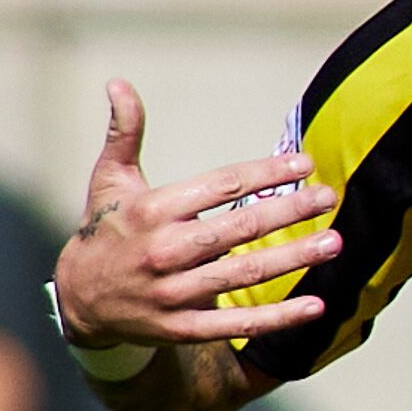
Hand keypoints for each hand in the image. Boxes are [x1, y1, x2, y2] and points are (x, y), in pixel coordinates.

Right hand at [54, 79, 342, 349]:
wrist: (78, 300)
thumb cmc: (104, 230)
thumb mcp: (109, 179)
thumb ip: (124, 132)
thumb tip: (119, 82)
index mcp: (152, 210)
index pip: (221, 186)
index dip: (265, 174)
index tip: (305, 165)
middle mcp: (164, 251)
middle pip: (238, 228)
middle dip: (288, 212)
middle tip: (329, 198)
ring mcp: (174, 293)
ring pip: (243, 274)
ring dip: (293, 259)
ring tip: (333, 243)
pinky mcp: (182, 328)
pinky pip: (237, 325)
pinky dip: (278, 318)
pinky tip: (316, 305)